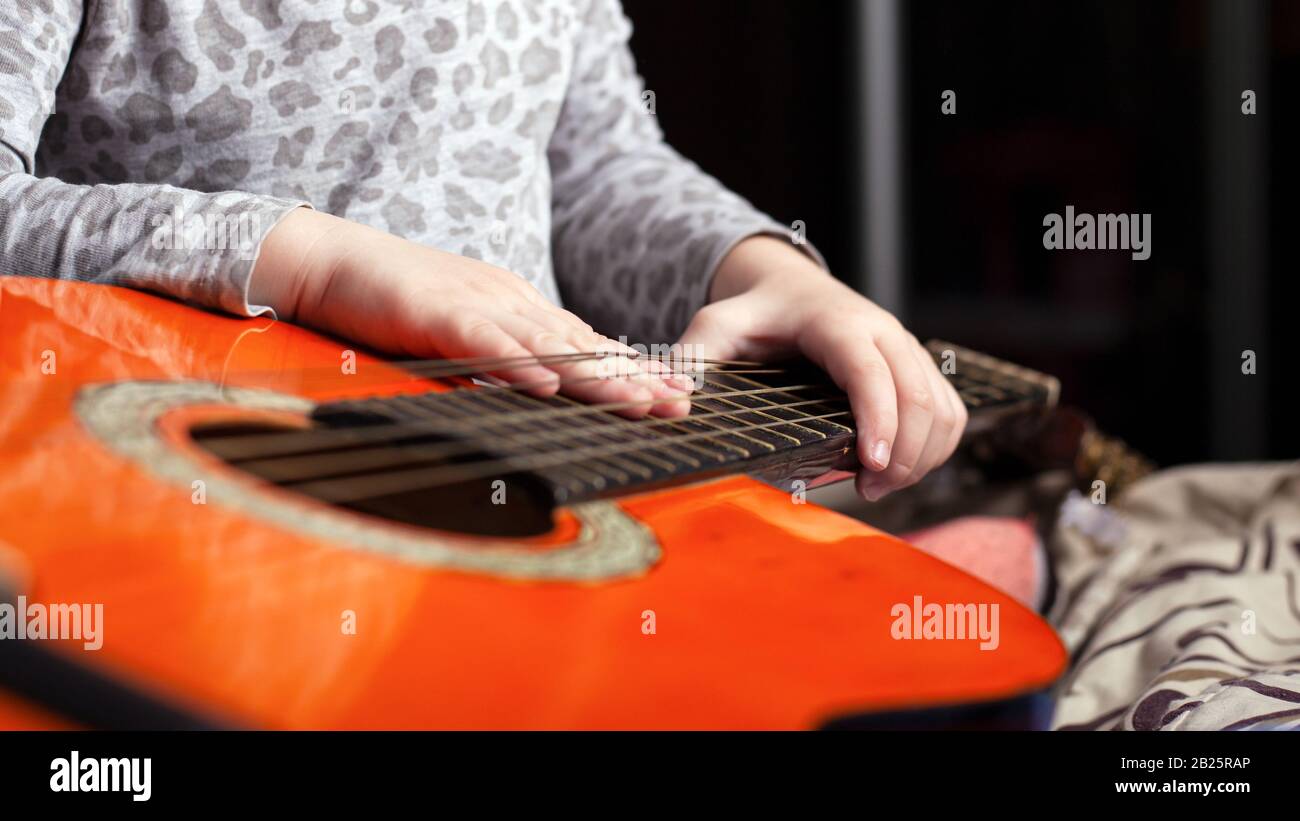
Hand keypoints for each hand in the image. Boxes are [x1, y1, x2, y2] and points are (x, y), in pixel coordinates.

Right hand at [250, 209, 691, 417]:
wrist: (327, 259)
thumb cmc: (389, 298)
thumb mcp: (458, 327)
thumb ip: (496, 353)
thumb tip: (537, 387)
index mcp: (513, 304)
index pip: (584, 340)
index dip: (631, 368)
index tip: (673, 394)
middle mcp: (506, 300)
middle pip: (581, 343)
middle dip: (634, 376)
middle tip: (680, 405)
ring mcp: (474, 304)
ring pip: (547, 343)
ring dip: (596, 375)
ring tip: (639, 402)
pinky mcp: (436, 313)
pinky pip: (485, 342)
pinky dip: (519, 364)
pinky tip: (551, 385)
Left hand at [678, 235, 966, 499]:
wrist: (790, 286)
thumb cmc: (753, 313)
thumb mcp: (715, 327)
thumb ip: (690, 361)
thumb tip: (672, 405)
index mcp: (838, 323)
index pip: (871, 372)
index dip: (879, 419)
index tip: (870, 465)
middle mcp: (883, 332)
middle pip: (919, 396)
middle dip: (903, 453)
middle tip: (868, 491)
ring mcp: (908, 350)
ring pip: (942, 408)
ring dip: (922, 456)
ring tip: (879, 487)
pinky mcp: (921, 368)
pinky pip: (951, 411)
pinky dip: (938, 447)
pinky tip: (900, 470)